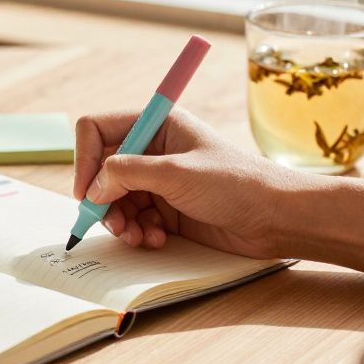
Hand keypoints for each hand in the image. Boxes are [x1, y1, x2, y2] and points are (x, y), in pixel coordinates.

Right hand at [74, 109, 300, 257]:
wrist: (277, 219)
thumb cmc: (237, 184)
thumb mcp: (177, 173)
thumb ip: (127, 173)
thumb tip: (94, 187)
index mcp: (157, 123)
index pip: (99, 129)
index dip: (86, 159)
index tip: (86, 191)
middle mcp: (153, 149)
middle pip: (102, 170)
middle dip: (103, 199)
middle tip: (111, 224)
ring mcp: (160, 180)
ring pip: (114, 199)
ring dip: (119, 221)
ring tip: (136, 237)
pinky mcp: (167, 208)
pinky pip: (134, 219)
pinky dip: (138, 232)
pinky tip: (156, 240)